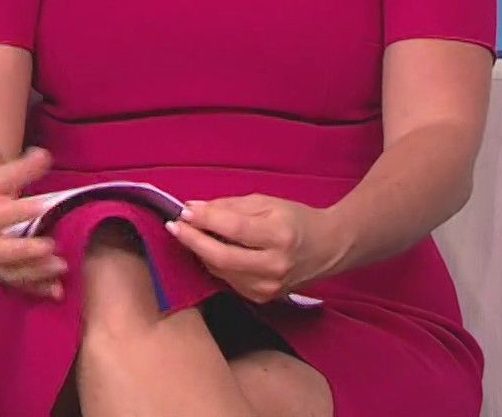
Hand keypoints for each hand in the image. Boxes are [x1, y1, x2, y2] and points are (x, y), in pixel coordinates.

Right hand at [0, 147, 66, 299]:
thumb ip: (21, 169)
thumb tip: (44, 155)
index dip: (21, 210)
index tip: (45, 205)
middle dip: (24, 250)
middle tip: (51, 245)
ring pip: (7, 272)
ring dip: (34, 272)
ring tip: (60, 266)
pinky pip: (15, 285)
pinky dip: (35, 289)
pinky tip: (57, 291)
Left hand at [165, 194, 345, 303]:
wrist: (328, 249)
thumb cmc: (295, 219)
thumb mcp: (266, 203)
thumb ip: (229, 206)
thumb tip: (193, 208)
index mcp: (280, 236)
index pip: (234, 230)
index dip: (206, 220)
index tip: (183, 211)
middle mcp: (275, 266)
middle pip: (222, 257)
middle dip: (193, 241)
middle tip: (173, 226)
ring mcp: (268, 287)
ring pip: (220, 271)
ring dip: (199, 252)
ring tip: (187, 234)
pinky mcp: (262, 298)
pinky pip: (227, 280)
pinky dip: (213, 264)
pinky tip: (208, 250)